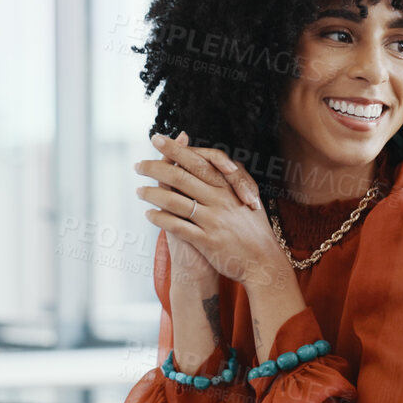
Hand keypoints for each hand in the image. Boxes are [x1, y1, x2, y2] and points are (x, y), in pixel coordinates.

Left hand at [136, 132, 286, 288]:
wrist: (264, 262)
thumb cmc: (254, 229)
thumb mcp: (248, 197)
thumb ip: (233, 178)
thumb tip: (220, 159)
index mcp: (229, 187)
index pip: (198, 161)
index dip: (176, 149)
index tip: (158, 139)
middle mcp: (220, 200)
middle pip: (181, 177)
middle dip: (155, 167)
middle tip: (138, 164)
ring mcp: (214, 220)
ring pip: (175, 201)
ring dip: (152, 194)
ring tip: (138, 191)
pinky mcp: (208, 241)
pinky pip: (178, 226)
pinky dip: (160, 219)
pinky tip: (149, 214)